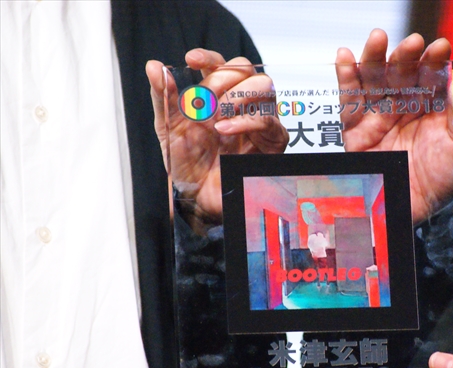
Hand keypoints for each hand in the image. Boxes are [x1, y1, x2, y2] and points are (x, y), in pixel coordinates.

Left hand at [146, 49, 288, 220]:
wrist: (198, 199)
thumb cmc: (187, 165)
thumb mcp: (169, 129)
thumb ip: (164, 98)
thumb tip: (155, 67)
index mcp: (216, 96)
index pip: (220, 64)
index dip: (209, 57)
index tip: (192, 60)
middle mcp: (240, 104)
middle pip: (246, 69)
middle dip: (224, 79)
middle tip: (206, 100)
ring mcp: (258, 120)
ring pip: (265, 87)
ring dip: (239, 95)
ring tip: (218, 114)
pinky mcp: (272, 141)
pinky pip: (269, 120)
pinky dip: (247, 121)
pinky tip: (226, 129)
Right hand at [336, 30, 452, 222]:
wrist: (413, 214)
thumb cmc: (442, 185)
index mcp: (431, 109)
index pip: (432, 77)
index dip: (435, 61)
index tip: (440, 48)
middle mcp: (404, 109)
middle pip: (401, 73)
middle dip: (405, 56)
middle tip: (412, 44)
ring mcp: (378, 118)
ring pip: (373, 81)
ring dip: (374, 58)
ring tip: (377, 39)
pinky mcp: (356, 132)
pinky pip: (348, 102)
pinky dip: (346, 79)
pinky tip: (346, 58)